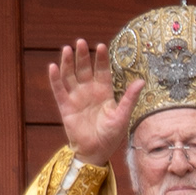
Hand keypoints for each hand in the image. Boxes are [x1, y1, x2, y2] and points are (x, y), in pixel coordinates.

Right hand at [49, 40, 144, 167]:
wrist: (96, 152)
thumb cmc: (111, 136)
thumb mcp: (123, 116)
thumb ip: (129, 98)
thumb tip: (141, 81)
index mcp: (104, 92)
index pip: (102, 70)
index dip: (101, 59)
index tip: (101, 46)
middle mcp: (89, 91)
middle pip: (84, 69)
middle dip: (82, 55)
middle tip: (80, 42)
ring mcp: (76, 98)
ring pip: (70, 76)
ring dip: (68, 63)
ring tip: (67, 49)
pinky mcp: (65, 107)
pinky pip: (59, 90)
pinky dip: (55, 78)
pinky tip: (53, 66)